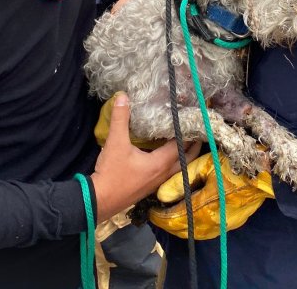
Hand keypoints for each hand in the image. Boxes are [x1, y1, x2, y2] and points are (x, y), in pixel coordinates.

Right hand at [91, 92, 199, 222]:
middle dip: (193, 146)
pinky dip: (173, 162)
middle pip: (186, 159)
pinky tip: (165, 156)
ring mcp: (157, 183)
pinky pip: (168, 173)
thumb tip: (123, 96)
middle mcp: (163, 174)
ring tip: (185, 141)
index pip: (182, 145)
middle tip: (198, 131)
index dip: (189, 132)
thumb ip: (120, 119)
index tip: (195, 120)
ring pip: (178, 167)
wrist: (98, 201)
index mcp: (160, 163)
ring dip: (184, 155)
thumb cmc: (111, 172)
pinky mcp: (149, 187)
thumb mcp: (115, 143)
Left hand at [149, 152, 273, 239]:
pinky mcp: (232, 223)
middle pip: (184, 229)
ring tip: (171, 212)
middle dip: (169, 222)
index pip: (176, 218)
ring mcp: (225, 225)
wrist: (264, 170)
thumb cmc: (232, 163)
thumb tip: (161, 195)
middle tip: (159, 211)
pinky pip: (208, 228)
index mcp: (205, 207)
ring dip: (182, 224)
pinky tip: (191, 214)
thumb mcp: (205, 166)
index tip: (151, 210)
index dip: (161, 216)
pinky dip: (195, 224)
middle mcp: (214, 222)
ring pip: (196, 231)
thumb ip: (182, 180)